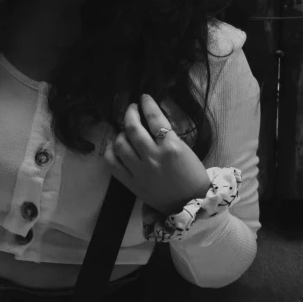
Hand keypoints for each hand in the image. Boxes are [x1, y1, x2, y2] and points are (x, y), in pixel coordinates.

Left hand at [103, 94, 211, 214]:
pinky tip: (115, 146)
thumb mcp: (184, 149)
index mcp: (171, 147)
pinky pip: (112, 163)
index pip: (155, 118)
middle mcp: (153, 157)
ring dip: (121, 132)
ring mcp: (140, 170)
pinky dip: (110, 150)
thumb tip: (150, 120)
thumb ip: (166, 136)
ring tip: (126, 130)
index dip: (147, 104)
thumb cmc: (192, 175)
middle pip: (133, 128)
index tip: (144, 98)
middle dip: (130, 113)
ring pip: (120, 143)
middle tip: (132, 108)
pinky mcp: (131, 183)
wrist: (190, 204)